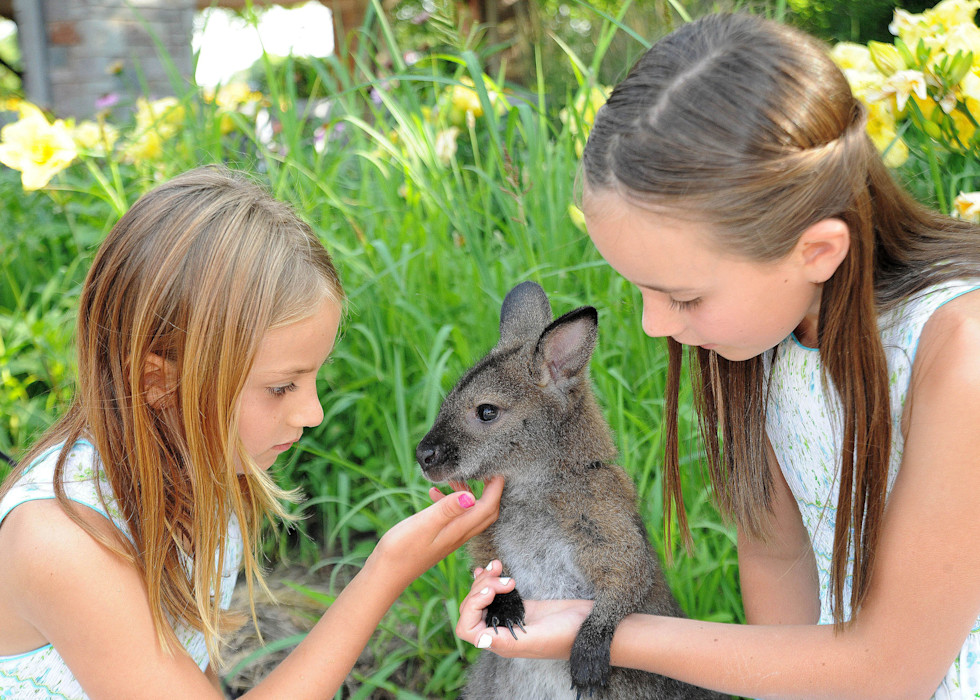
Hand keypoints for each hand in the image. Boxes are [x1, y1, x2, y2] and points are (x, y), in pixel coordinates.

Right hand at [373, 477, 503, 585]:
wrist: (386, 574)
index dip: (496, 486)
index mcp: (459, 529)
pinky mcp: (440, 537)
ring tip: (456, 477)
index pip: (488, 506)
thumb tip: (470, 496)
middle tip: (485, 470)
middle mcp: (460, 534)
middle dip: (491, 489)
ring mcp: (451, 537)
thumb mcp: (424, 524)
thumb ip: (447, 509)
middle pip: (486, 511)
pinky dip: (450, 502)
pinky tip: (434, 493)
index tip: (496, 467)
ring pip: (471, 513)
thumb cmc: (402, 549)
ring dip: (470, 493)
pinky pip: (454, 517)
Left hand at [456, 560, 593, 659]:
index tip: (492, 591)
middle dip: (480, 587)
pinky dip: (490, 579)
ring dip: (485, 580)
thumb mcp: (540, 637)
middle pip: (471, 609)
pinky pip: (496, 593)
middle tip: (501, 575)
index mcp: (502, 643)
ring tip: (499, 566)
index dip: (472, 606)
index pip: (467, 628)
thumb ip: (509, 641)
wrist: (594, 625)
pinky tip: (494, 568)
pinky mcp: (521, 606)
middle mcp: (502, 632)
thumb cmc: (570, 635)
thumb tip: (480, 640)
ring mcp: (511, 618)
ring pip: (482, 599)